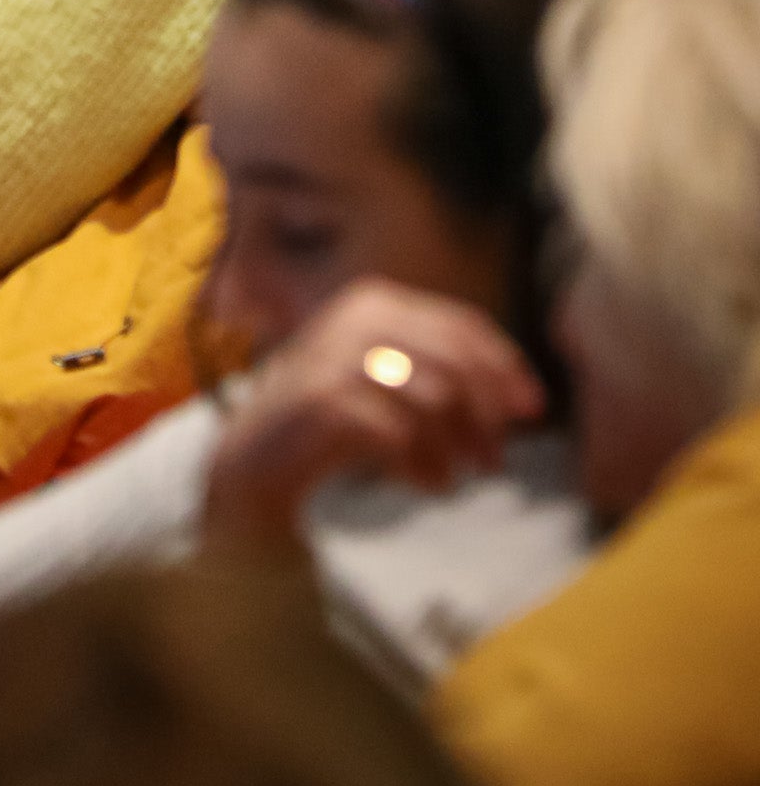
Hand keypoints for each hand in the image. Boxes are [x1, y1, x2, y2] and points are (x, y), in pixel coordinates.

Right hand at [204, 280, 545, 547]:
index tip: (532, 409)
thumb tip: (517, 396)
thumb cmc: (331, 421)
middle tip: (494, 461)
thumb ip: (440, 373)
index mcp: (377, 301)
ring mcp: (336, 356)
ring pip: (432, 397)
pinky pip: (398, 432)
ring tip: (454, 479)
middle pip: (454, 360)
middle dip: (486, 414)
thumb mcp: (387, 380)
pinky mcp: (322, 401)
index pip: (462, 324)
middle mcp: (357, 318)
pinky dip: (422, 463)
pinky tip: (425, 484)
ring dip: (455, 446)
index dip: (505, 365)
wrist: (254, 456)